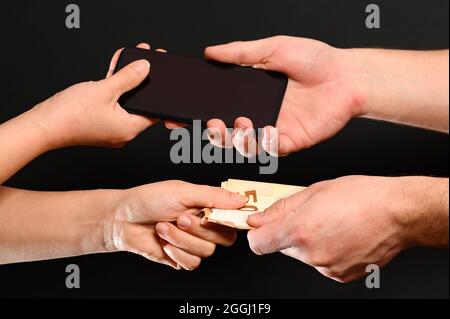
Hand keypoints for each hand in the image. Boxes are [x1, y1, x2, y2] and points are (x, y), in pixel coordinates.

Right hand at [30, 43, 181, 148]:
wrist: (43, 126)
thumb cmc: (70, 115)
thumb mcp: (104, 90)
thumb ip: (128, 77)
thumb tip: (144, 67)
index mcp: (130, 128)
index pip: (155, 111)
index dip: (159, 92)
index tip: (162, 77)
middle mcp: (123, 132)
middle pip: (139, 103)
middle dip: (141, 80)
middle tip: (146, 61)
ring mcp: (111, 129)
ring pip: (125, 101)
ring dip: (126, 81)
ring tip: (130, 59)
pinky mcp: (100, 123)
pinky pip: (113, 104)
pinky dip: (114, 89)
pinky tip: (114, 69)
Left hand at [104, 180, 247, 269]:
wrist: (122, 220)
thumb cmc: (149, 199)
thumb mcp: (182, 191)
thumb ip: (213, 196)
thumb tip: (242, 199)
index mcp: (208, 206)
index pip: (233, 217)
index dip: (230, 219)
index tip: (218, 216)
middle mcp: (204, 226)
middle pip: (224, 237)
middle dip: (199, 229)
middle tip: (180, 218)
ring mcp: (193, 243)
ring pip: (206, 251)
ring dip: (182, 239)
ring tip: (163, 227)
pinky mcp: (182, 258)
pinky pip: (192, 263)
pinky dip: (176, 252)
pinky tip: (163, 242)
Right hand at [205, 36, 363, 156]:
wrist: (346, 76)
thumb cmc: (316, 60)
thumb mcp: (273, 48)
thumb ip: (241, 53)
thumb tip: (211, 52)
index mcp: (254, 94)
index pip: (224, 106)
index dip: (209, 111)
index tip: (197, 111)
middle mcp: (262, 113)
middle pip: (231, 130)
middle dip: (217, 132)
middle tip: (214, 124)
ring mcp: (275, 129)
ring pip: (247, 144)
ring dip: (238, 139)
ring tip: (242, 123)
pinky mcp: (290, 141)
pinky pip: (271, 149)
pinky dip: (264, 144)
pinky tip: (266, 130)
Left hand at [246, 176, 417, 281]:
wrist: (398, 213)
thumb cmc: (361, 196)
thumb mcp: (314, 191)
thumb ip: (281, 208)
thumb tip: (258, 218)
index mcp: (300, 230)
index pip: (258, 243)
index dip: (257, 233)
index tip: (260, 226)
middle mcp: (311, 254)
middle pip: (281, 247)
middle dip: (288, 233)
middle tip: (308, 216)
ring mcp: (326, 268)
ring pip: (303, 255)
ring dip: (308, 242)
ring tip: (331, 224)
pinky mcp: (340, 275)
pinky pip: (321, 263)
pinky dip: (325, 251)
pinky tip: (341, 236)